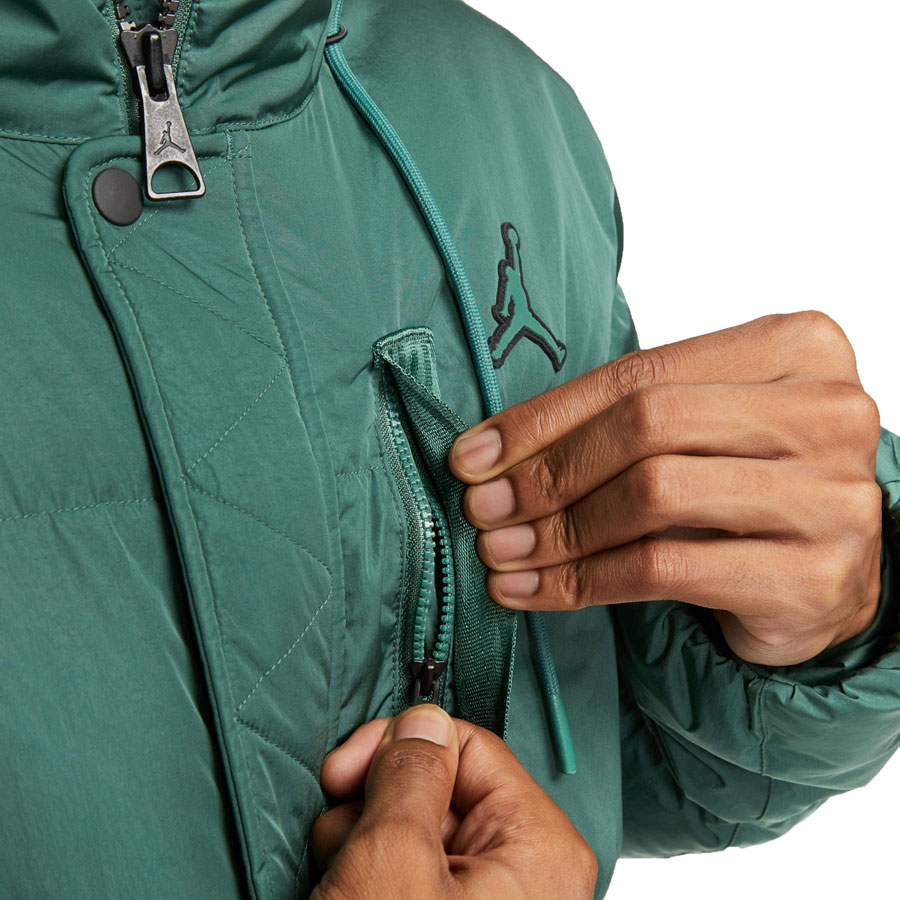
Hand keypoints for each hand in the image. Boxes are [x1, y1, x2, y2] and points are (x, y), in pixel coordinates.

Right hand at [310, 704, 596, 899]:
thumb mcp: (394, 858)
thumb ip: (412, 773)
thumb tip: (424, 716)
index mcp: (538, 843)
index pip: (466, 744)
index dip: (398, 745)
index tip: (340, 769)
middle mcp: (527, 867)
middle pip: (440, 786)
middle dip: (374, 802)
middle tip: (337, 837)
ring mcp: (493, 899)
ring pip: (418, 828)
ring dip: (363, 840)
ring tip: (339, 878)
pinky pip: (416, 869)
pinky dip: (372, 873)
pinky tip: (347, 890)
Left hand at [449, 311, 883, 665]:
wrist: (825, 577)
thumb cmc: (747, 489)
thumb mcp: (698, 432)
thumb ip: (622, 419)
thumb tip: (491, 453)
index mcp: (797, 348)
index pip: (639, 373)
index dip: (543, 417)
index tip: (474, 454)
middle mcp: (827, 413)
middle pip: (645, 425)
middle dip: (545, 471)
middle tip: (483, 507)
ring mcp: (831, 497)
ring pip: (652, 496)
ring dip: (557, 530)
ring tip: (501, 552)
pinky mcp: (813, 577)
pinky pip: (665, 569)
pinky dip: (584, 581)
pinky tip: (535, 591)